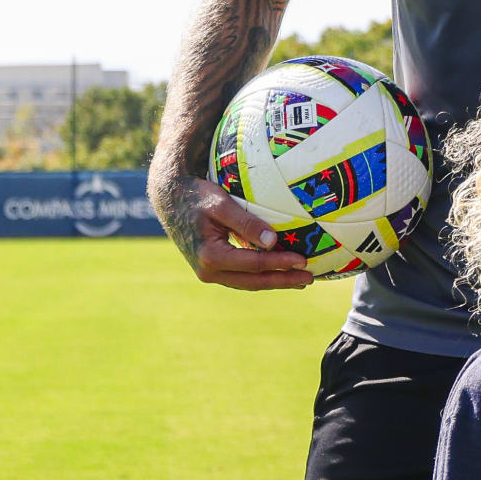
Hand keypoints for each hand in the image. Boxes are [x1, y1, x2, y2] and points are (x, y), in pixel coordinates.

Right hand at [170, 185, 313, 290]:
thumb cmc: (197, 196)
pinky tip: (280, 274)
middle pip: (254, 281)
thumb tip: (272, 241)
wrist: (171, 200)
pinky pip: (242, 277)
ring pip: (248, 283)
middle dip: (283, 280)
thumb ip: (246, 223)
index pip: (254, 264)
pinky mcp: (213, 270)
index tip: (303, 261)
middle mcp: (208, 271)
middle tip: (309, 278)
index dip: (280, 263)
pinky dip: (262, 276)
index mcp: (210, 256)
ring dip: (275, 281)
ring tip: (300, 280)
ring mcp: (209, 273)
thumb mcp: (221, 204)